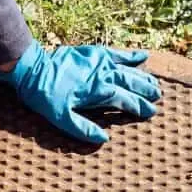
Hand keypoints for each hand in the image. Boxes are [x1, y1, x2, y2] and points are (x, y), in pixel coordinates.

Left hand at [0, 41, 161, 143]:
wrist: (33, 69)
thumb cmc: (46, 97)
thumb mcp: (61, 119)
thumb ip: (83, 129)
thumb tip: (104, 139)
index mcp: (99, 92)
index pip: (126, 100)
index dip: (139, 107)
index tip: (151, 112)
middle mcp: (104, 75)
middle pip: (131, 83)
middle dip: (146, 90)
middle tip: (158, 97)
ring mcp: (100, 62)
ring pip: (128, 69)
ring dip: (142, 76)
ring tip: (155, 84)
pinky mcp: (93, 52)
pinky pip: (116, 53)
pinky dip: (130, 55)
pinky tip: (143, 55)